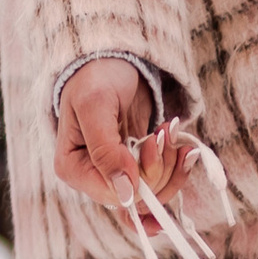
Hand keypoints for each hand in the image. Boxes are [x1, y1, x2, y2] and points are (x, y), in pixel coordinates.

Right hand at [55, 61, 198, 215]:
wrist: (113, 60)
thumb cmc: (96, 77)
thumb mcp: (95, 106)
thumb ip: (106, 151)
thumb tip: (125, 193)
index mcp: (73, 168)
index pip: (114, 195)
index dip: (141, 177)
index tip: (151, 141)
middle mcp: (92, 177)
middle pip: (137, 198)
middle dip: (160, 166)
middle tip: (162, 131)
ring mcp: (116, 173)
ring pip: (154, 192)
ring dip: (171, 162)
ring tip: (168, 129)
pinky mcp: (136, 165)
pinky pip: (162, 181)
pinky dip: (177, 165)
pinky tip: (184, 148)